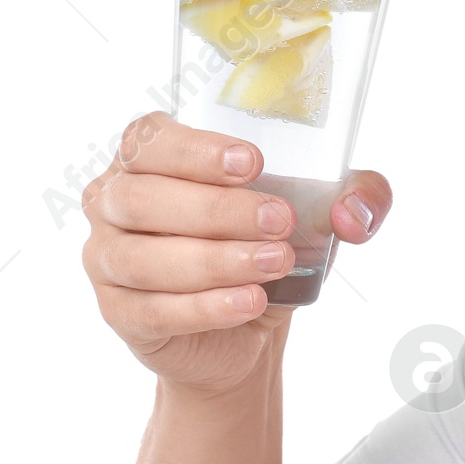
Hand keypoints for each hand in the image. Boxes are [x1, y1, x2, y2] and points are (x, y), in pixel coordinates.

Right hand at [81, 111, 391, 395]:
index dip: (195, 150)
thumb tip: (353, 212)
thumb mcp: (321, 211)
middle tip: (280, 221)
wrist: (247, 324)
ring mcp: (106, 258)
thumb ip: (358, 195)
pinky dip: (204, 307)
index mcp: (151, 157)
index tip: (251, 162)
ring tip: (276, 264)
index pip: (150, 139)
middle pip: (143, 198)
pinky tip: (248, 302)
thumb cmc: (268, 242)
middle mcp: (115, 200)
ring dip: (214, 260)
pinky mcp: (118, 312)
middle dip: (217, 210)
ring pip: (142, 257)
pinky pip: (151, 310)